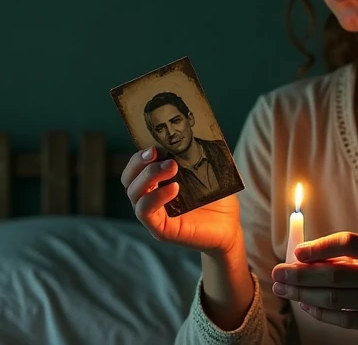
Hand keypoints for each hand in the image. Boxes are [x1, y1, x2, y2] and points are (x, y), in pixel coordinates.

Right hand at [121, 146, 241, 256]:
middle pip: (128, 178)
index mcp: (156, 181)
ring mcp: (153, 214)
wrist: (229, 226)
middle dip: (139, 162)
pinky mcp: (160, 229)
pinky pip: (145, 212)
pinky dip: (156, 197)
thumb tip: (199, 129)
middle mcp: (149, 196)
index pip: (136, 166)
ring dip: (148, 176)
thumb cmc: (216, 197)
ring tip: (172, 167)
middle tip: (158, 153)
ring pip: (133, 193)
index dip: (140, 154)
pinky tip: (174, 189)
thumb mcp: (208, 170)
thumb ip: (198, 152)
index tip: (154, 145)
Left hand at [270, 232, 357, 343]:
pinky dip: (319, 311)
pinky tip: (304, 303)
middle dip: (301, 274)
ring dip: (303, 293)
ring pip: (335, 299)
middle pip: (336, 274)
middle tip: (277, 273)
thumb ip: (345, 256)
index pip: (348, 243)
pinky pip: (343, 319)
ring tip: (283, 288)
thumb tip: (300, 257)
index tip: (296, 252)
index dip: (320, 247)